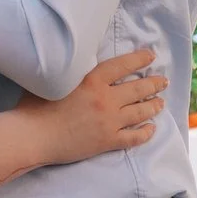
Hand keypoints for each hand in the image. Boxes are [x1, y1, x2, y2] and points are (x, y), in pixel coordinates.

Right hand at [17, 47, 166, 165]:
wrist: (33, 135)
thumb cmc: (35, 105)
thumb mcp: (55, 79)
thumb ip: (73, 71)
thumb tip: (78, 62)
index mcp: (92, 80)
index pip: (122, 65)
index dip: (139, 59)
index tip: (151, 56)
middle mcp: (105, 99)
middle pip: (137, 89)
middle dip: (154, 84)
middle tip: (163, 81)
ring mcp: (109, 122)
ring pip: (140, 112)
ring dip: (153, 106)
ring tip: (160, 102)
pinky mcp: (108, 141)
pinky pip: (134, 137)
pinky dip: (145, 133)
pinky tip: (151, 129)